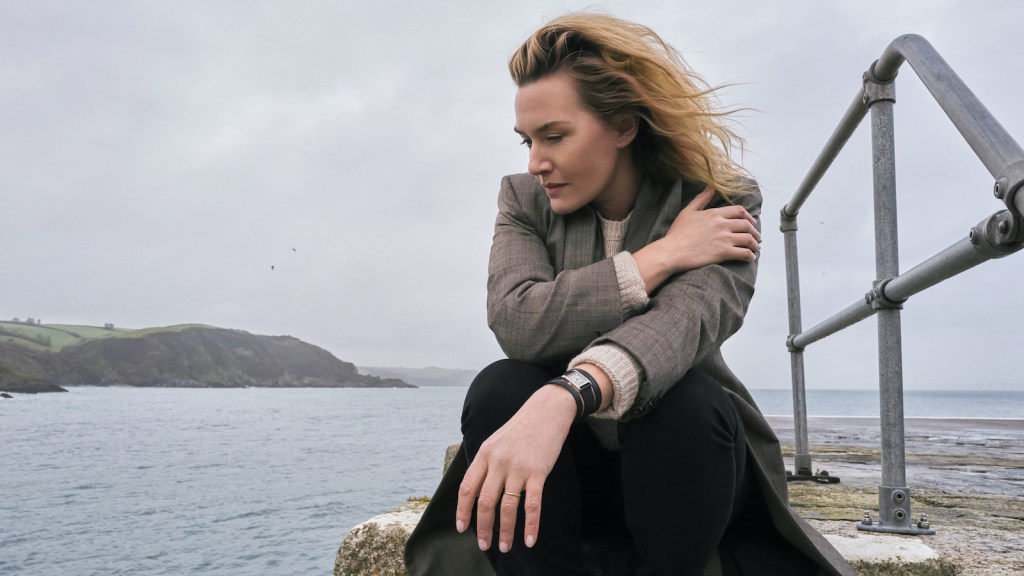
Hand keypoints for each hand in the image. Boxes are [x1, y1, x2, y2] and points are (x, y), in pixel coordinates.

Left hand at [455, 385, 576, 552]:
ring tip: (505, 547)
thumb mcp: (495, 442)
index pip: (467, 488)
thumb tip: (475, 492)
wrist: (546, 411)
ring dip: (505, 531)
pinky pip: (532, 505)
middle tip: (484, 545)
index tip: (462, 528)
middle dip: (483, 528)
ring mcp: (518, 468)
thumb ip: (485, 465)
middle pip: (485, 502)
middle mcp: (498, 462)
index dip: (463, 511)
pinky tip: (530, 539)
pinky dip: (531, 525)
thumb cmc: (520, 429)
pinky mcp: (538, 472)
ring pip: (507, 507)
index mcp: (484, 455)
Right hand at [633, 186, 760, 292]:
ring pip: (748, 239)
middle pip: (747, 225)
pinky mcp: (724, 252)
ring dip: (755, 244)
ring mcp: (724, 238)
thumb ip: (701, 199)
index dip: (748, 217)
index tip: (750, 222)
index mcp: (715, 214)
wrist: (672, 252)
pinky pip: (744, 253)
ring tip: (756, 248)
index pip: (739, 211)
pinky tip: (750, 258)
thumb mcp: (688, 211)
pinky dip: (750, 255)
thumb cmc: (677, 233)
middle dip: (754, 231)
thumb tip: (711, 186)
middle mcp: (722, 224)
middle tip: (756, 237)